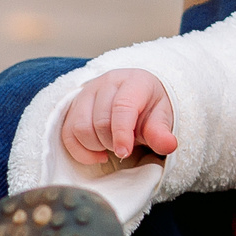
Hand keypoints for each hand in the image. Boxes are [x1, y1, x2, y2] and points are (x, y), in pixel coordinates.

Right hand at [60, 69, 177, 167]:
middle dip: (112, 142)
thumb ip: (162, 132)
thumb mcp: (162, 118)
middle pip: (100, 120)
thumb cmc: (150, 107)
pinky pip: (67, 133)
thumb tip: (169, 145)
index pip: (122, 107)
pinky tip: (97, 153)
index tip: (125, 153)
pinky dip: (80, 150)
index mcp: (134, 81)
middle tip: (125, 147)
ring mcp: (87, 92)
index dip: (122, 134)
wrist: (139, 95)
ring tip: (111, 147)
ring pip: (79, 127)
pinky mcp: (74, 105)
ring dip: (95, 146)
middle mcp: (108, 82)